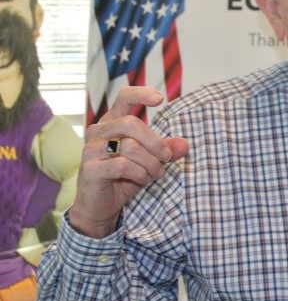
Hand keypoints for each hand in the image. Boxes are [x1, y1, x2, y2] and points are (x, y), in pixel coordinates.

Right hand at [69, 87, 188, 237]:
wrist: (100, 206)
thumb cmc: (125, 177)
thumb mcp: (150, 162)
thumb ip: (166, 150)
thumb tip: (184, 144)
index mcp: (112, 123)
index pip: (123, 97)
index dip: (141, 94)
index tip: (160, 98)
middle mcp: (98, 132)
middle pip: (131, 124)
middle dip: (156, 143)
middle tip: (166, 158)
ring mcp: (90, 150)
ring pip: (130, 147)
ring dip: (151, 163)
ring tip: (156, 173)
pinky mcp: (89, 169)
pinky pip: (122, 165)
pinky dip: (139, 173)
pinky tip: (142, 179)